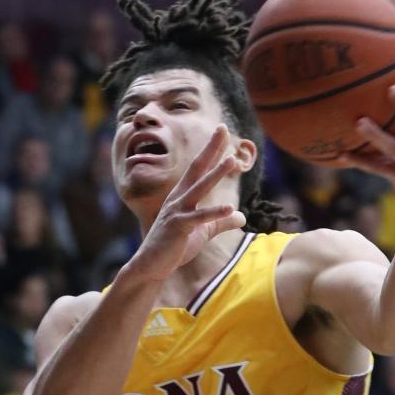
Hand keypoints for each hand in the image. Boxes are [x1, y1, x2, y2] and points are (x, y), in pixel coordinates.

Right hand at [127, 127, 246, 283]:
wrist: (152, 265)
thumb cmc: (175, 247)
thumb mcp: (203, 233)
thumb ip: (221, 223)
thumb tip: (241, 217)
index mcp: (184, 196)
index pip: (200, 168)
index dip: (211, 150)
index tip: (222, 131)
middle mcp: (179, 198)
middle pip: (198, 168)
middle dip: (211, 149)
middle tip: (222, 128)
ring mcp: (177, 211)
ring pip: (199, 188)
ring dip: (216, 174)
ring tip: (231, 160)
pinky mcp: (178, 228)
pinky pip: (199, 219)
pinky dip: (214, 213)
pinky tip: (230, 208)